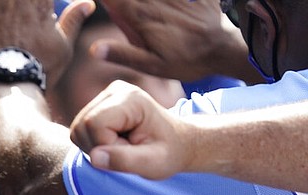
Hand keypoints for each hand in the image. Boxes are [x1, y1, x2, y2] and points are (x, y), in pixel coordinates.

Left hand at [0, 0, 94, 87]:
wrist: (12, 88)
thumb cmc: (41, 68)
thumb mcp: (64, 46)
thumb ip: (73, 20)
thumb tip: (87, 4)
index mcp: (39, 0)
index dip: (37, 4)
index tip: (37, 12)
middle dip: (15, 6)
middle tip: (17, 21)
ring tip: (2, 23)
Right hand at [70, 80, 191, 178]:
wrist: (176, 142)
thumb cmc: (168, 153)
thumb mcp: (153, 163)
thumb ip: (124, 161)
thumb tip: (94, 157)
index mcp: (131, 98)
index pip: (94, 124)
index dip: (106, 146)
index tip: (131, 150)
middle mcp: (114, 91)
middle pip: (82, 126)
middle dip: (99, 148)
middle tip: (127, 150)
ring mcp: (104, 96)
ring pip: (77, 130)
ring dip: (95, 148)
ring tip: (122, 147)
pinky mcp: (97, 105)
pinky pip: (78, 131)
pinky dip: (92, 144)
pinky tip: (114, 143)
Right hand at [96, 0, 257, 82]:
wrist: (224, 47)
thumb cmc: (186, 60)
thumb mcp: (152, 65)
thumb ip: (123, 54)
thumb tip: (93, 49)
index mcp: (141, 17)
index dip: (104, 0)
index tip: (101, 4)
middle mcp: (154, 0)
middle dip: (117, 1)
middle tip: (115, 8)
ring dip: (137, 1)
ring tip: (142, 16)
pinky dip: (156, 1)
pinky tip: (158, 8)